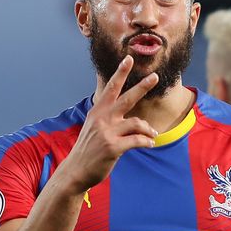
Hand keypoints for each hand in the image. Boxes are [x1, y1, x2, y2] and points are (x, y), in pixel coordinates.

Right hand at [61, 55, 158, 191]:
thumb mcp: (93, 127)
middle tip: (155, 76)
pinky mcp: (113, 147)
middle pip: (127, 98)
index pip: (111, 88)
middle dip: (142, 86)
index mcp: (98, 111)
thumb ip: (107, 117)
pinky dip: (146, 142)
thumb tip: (127, 113)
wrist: (75, 171)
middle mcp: (102, 119)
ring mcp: (107, 133)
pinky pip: (137, 140)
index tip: (128, 59)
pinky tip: (150, 144)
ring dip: (148, 129)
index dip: (120, 72)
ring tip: (152, 134)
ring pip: (137, 123)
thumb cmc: (88, 149)